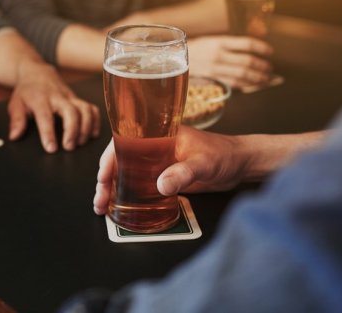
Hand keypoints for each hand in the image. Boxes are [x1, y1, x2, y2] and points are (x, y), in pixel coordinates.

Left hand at [8, 62, 100, 152]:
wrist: (37, 73)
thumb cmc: (27, 91)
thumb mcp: (16, 104)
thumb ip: (16, 120)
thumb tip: (14, 136)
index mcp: (40, 98)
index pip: (45, 116)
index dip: (49, 133)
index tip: (51, 148)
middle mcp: (58, 97)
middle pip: (71, 112)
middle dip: (72, 130)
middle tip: (69, 147)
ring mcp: (70, 97)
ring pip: (84, 109)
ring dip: (86, 127)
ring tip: (80, 143)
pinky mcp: (78, 99)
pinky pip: (92, 108)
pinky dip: (96, 121)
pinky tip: (93, 134)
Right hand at [93, 127, 249, 214]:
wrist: (241, 164)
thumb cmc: (225, 155)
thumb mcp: (204, 163)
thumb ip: (183, 173)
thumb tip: (160, 186)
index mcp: (158, 134)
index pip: (124, 142)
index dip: (109, 159)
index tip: (102, 178)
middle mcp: (153, 147)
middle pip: (120, 160)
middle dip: (105, 180)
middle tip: (99, 201)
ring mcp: (158, 163)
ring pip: (126, 174)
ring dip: (113, 189)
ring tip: (103, 207)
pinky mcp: (165, 176)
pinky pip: (140, 184)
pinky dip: (127, 194)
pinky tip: (120, 207)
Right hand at [187, 35, 273, 88]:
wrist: (176, 58)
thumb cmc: (198, 48)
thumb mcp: (213, 40)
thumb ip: (231, 44)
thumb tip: (254, 46)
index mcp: (220, 41)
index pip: (246, 43)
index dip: (261, 47)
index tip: (270, 51)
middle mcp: (218, 55)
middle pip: (247, 61)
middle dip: (262, 66)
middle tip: (270, 68)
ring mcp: (215, 68)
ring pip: (242, 75)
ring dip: (257, 77)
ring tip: (266, 78)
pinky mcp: (213, 79)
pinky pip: (233, 83)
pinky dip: (246, 84)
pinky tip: (253, 84)